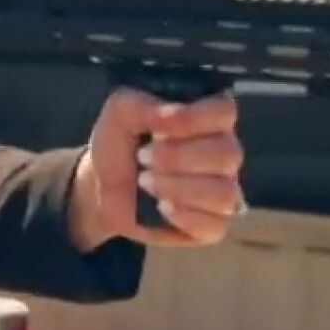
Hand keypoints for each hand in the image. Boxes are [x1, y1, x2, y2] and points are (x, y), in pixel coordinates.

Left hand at [70, 88, 244, 249]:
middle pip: (228, 153)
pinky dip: (183, 216)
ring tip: (146, 182)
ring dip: (179, 188)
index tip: (158, 128)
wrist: (101, 189)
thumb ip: (140, 104)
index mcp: (207, 120)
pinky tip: (161, 206)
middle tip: (143, 157)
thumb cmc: (120, 144)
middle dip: (179, 157)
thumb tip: (170, 114)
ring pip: (225, 193)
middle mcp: (223, 154)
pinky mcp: (212, 225)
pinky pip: (215, 225)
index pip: (225, 111)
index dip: (194, 118)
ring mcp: (222, 191)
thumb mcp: (119, 114)